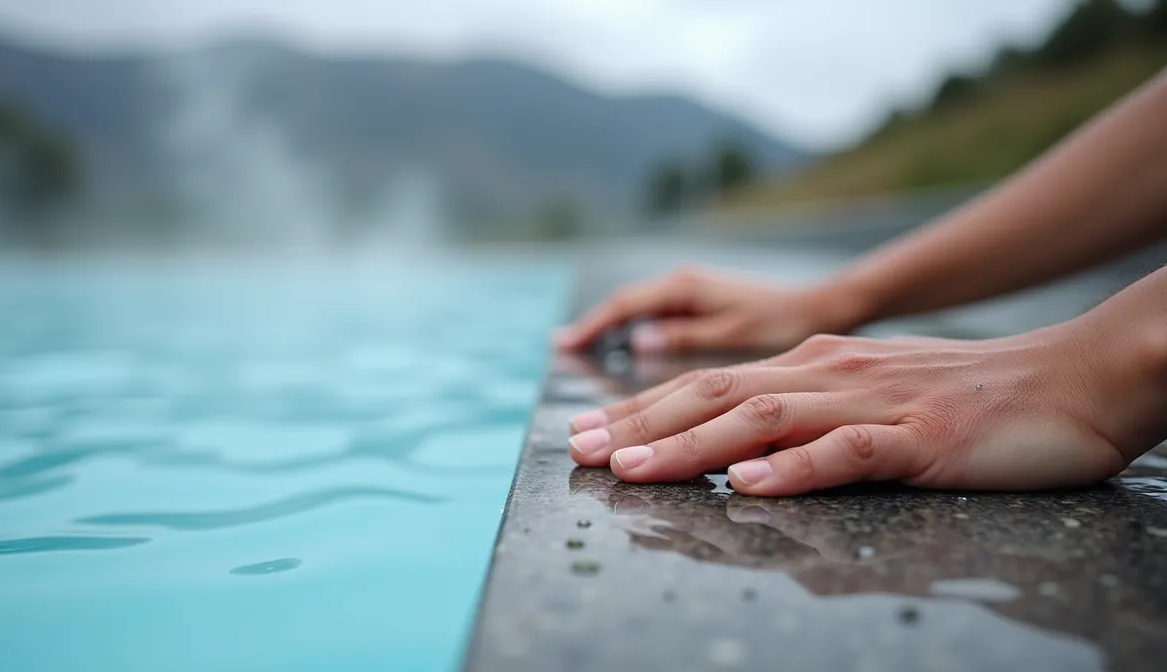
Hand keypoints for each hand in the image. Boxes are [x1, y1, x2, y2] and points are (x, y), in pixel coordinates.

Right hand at [553, 266, 863, 353]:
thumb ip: (687, 337)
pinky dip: (632, 335)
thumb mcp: (737, 334)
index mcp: (686, 288)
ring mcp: (689, 294)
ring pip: (637, 314)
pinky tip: (620, 351)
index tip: (564, 347)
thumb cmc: (785, 321)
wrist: (823, 305)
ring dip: (609, 335)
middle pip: (623, 309)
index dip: (593, 328)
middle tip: (559, 350)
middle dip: (591, 332)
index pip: (625, 306)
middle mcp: (682, 285)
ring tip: (577, 354)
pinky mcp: (699, 307)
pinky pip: (654, 320)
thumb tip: (639, 343)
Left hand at [566, 324, 1166, 495]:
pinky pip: (848, 454)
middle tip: (581, 452)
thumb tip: (742, 461)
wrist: (1072, 379)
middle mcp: (831, 374)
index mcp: (817, 365)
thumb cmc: (969, 398)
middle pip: (718, 394)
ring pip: (765, 419)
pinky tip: (749, 486)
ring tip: (636, 471)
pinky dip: (795, 469)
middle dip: (642, 423)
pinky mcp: (920, 437)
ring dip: (693, 446)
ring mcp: (874, 403)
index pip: (712, 384)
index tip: (588, 435)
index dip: (644, 408)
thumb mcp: (872, 396)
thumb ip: (809, 418)